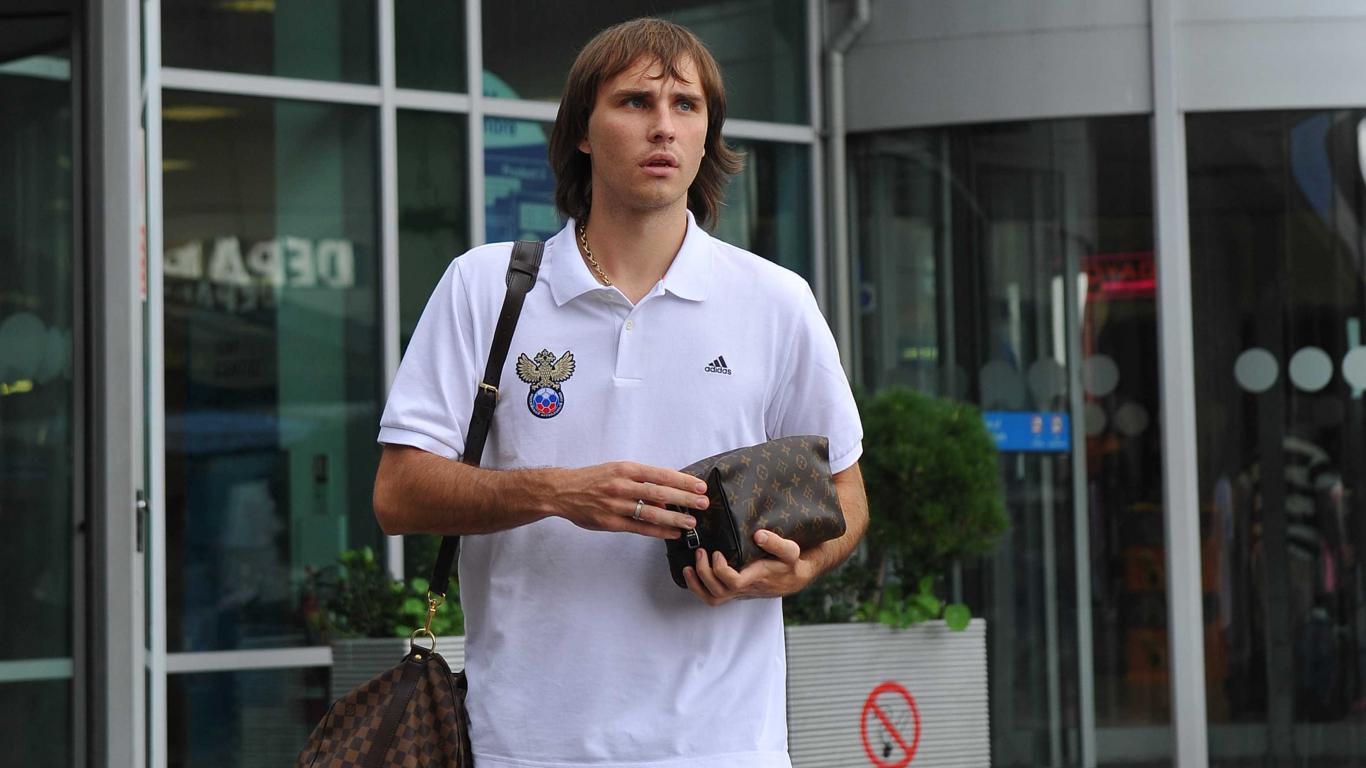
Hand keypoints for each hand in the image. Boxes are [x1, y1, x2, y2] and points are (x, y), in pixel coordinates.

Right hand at [552, 461, 707, 539]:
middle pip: (660, 493)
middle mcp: (622, 486)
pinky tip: (672, 534)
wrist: (562, 491)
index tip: (699, 486)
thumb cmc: (593, 479)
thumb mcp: (616, 470)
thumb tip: (665, 496)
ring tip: (691, 522)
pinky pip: (639, 528)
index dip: (682, 481)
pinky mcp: (611, 522)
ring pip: (651, 513)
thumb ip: (641, 480)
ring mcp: (616, 505)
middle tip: (703, 503)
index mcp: (626, 469)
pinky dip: (658, 532)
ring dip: (674, 519)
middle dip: (684, 499)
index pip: (661, 474)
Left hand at [682, 530, 814, 605]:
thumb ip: (776, 543)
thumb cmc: (790, 563)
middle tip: (700, 552)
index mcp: (757, 577)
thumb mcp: (790, 550)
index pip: (734, 582)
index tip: (717, 553)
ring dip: (696, 584)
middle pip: (718, 592)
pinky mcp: (734, 591)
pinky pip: (712, 597)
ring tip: (688, 566)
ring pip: (713, 598)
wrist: (793, 578)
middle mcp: (745, 588)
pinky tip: (691, 573)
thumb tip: (758, 535)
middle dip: (704, 573)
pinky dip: (698, 588)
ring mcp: (738, 592)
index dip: (721, 570)